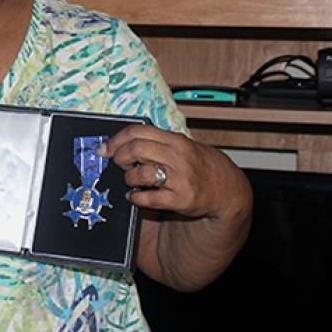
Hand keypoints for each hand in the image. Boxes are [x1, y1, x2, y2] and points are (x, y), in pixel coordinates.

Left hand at [102, 125, 248, 219]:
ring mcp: (180, 178)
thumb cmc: (198, 165)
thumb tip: (121, 144)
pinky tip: (135, 197)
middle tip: (118, 164)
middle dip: (120, 157)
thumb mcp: (181, 146)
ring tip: (130, 180)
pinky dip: (136, 198)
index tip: (105, 149)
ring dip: (129, 178)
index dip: (117, 140)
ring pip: (142, 173)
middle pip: (136, 149)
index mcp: (175, 140)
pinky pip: (150, 198)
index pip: (139, 131)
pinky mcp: (181, 200)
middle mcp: (178, 157)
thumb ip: (156, 143)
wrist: (225, 188)